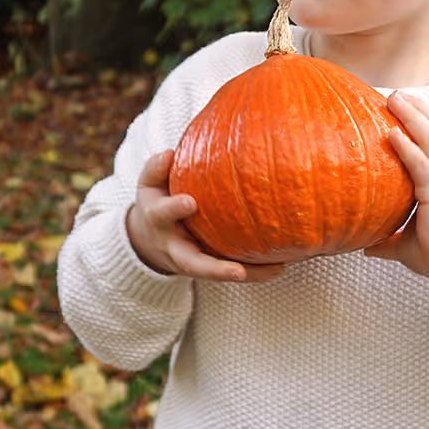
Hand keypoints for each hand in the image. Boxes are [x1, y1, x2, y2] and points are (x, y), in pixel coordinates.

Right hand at [126, 151, 284, 283]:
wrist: (149, 241)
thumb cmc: (156, 205)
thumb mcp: (149, 186)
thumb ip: (156, 169)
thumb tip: (170, 154)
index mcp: (158, 221)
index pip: (163, 214)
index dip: (174, 208)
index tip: (190, 202)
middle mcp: (175, 247)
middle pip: (192, 264)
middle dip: (214, 268)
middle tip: (238, 271)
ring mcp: (193, 262)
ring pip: (218, 274)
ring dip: (246, 273)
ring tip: (274, 269)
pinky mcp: (208, 268)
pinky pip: (233, 272)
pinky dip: (256, 272)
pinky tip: (279, 266)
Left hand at [364, 91, 428, 300]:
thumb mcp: (403, 243)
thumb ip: (386, 240)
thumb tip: (364, 245)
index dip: (418, 120)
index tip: (399, 104)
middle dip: (416, 109)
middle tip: (395, 91)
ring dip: (412, 116)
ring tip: (395, 98)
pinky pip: (422, 165)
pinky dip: (407, 148)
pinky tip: (391, 134)